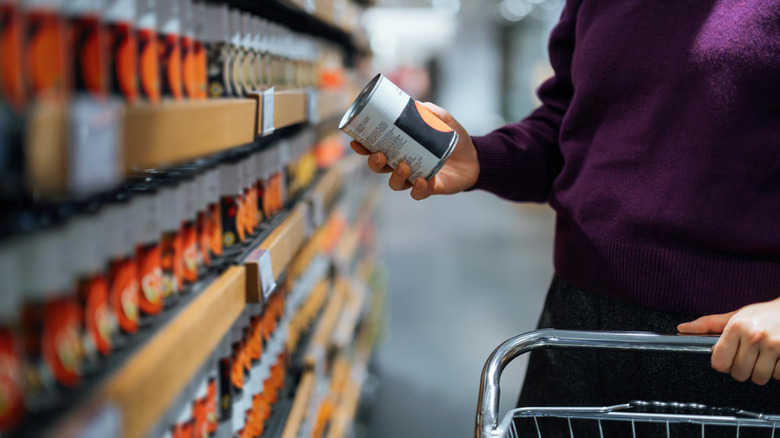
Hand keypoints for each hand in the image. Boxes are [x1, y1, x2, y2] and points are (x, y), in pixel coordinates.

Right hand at [349, 102, 479, 199]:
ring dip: (395, 176)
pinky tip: (421, 181)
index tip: (356, 141)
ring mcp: (414, 178)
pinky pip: (418, 193)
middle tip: (380, 154)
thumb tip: (415, 103)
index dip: (362, 147)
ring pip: (395, 183)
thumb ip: (429, 111)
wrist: (475, 156)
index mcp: (400, 148)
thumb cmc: (453, 137)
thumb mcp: (442, 119)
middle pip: (379, 168)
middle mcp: (402, 164)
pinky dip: (417, 189)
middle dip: (374, 163)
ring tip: (403, 166)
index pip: (375, 148)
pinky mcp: (429, 188)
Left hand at [678, 298, 779, 384]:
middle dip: (743, 368)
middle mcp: (754, 335)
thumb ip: (708, 324)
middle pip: (738, 373)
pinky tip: (776, 357)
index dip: (723, 363)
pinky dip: (777, 371)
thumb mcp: (735, 316)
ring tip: (764, 356)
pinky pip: (777, 376)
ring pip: (758, 378)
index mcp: (737, 326)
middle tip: (749, 355)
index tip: (729, 358)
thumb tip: (682, 329)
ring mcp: (774, 345)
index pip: (719, 362)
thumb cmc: (764, 314)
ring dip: (761, 371)